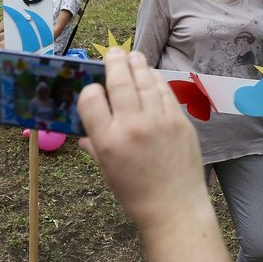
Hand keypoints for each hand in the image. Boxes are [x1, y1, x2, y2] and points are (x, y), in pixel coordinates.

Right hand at [78, 49, 207, 229]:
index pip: (91, 98)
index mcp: (107, 140)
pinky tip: (151, 76)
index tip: (93, 90)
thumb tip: (83, 134)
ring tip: (133, 56)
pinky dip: (156, 81)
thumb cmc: (136, 194)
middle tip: (113, 52)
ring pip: (145, 81)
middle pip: (119, 81)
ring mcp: (158, 121)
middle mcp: (131, 126)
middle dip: (114, 62)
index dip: (90, 90)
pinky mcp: (179, 121)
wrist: (174, 208)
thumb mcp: (107, 171)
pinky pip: (165, 92)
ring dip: (137, 65)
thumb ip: (94, 146)